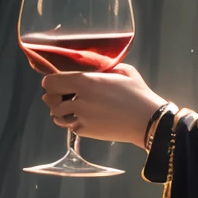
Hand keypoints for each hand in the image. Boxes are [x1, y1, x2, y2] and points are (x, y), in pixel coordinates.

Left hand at [36, 60, 168, 146]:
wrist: (147, 120)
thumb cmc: (138, 94)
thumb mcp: (123, 71)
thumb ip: (104, 67)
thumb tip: (94, 65)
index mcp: (85, 81)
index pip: (51, 81)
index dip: (51, 82)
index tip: (56, 82)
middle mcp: (79, 99)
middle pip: (50, 98)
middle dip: (54, 97)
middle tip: (63, 97)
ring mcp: (81, 117)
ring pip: (56, 114)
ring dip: (61, 111)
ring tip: (71, 109)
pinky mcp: (85, 131)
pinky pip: (69, 126)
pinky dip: (72, 122)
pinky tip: (82, 119)